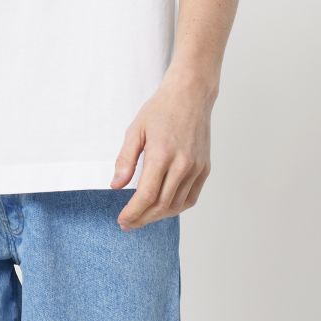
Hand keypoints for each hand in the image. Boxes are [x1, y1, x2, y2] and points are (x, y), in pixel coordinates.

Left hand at [110, 70, 213, 227]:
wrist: (191, 96)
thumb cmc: (160, 110)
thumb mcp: (135, 130)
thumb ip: (125, 160)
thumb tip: (116, 186)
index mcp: (162, 154)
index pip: (146, 195)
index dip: (133, 212)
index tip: (122, 220)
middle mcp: (183, 164)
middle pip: (161, 205)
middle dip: (142, 218)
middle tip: (128, 223)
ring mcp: (196, 168)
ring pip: (177, 205)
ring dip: (158, 216)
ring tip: (142, 217)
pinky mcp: (205, 169)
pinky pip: (191, 198)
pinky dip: (176, 208)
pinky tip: (163, 208)